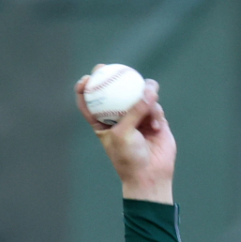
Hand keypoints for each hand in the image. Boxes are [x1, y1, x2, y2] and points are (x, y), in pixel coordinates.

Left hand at [75, 70, 175, 203]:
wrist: (150, 174)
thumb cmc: (129, 158)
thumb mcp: (124, 133)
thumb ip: (135, 110)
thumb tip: (148, 88)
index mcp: (102, 125)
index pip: (90, 105)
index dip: (85, 90)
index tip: (85, 80)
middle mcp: (119, 119)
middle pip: (113, 93)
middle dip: (110, 77)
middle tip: (108, 67)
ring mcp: (137, 117)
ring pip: (138, 96)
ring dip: (144, 95)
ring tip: (149, 93)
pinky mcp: (154, 118)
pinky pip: (155, 106)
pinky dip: (156, 113)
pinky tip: (156, 126)